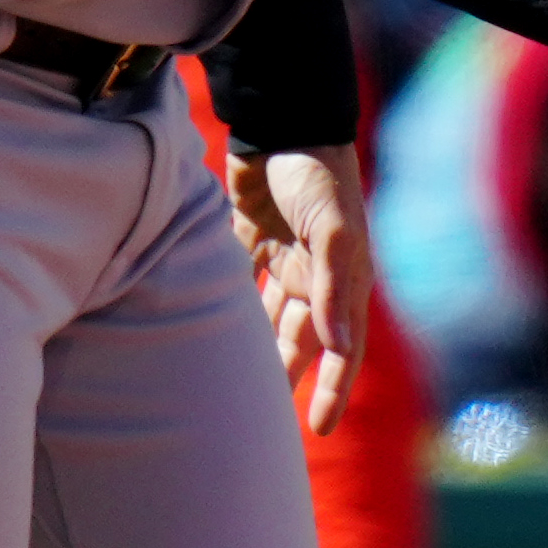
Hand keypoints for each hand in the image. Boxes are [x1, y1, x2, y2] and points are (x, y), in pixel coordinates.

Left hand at [229, 139, 370, 432]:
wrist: (283, 119)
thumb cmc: (316, 171)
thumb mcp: (331, 226)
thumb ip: (330, 285)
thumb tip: (336, 343)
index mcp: (343, 278)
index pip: (342, 346)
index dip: (333, 388)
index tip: (318, 428)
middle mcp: (315, 275)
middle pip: (301, 341)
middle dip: (288, 378)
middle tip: (264, 423)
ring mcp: (282, 259)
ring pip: (268, 319)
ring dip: (257, 350)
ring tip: (234, 388)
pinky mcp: (250, 240)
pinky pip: (240, 286)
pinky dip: (228, 309)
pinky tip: (204, 332)